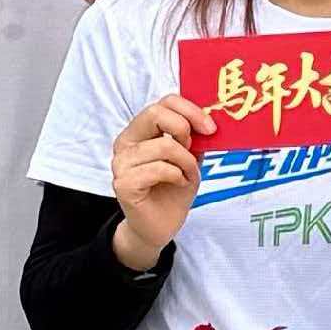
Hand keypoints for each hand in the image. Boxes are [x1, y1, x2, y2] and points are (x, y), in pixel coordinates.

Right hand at [109, 95, 201, 261]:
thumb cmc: (172, 190)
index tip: (210, 127)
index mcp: (139, 131)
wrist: (160, 226)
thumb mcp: (189, 158)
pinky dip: (176, 176)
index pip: (163, 103)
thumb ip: (193, 138)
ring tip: (186, 174)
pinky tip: (178, 183)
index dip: (190, 110)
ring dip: (185, 162)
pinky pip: (159, 169)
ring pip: (163, 146)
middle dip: (184, 128)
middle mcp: (126, 143)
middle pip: (155, 113)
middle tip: (194, 148)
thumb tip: (208, 121)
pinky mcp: (123, 183)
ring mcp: (121, 163)